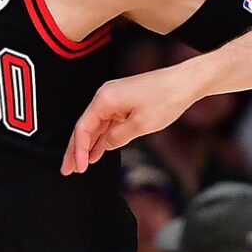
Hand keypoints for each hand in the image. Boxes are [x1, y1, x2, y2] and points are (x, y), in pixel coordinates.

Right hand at [62, 65, 206, 174]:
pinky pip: (106, 123)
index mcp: (105, 99)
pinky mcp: (123, 103)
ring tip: (79, 165)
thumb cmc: (165, 98)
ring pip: (95, 126)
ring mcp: (114, 99)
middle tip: (67, 169)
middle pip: (84, 127)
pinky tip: (96, 152)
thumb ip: (117, 137)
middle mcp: (105, 96)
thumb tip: (104, 145)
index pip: (83, 128)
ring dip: (87, 146)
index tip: (79, 167)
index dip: (79, 150)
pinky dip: (101, 138)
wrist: (185, 82)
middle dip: (75, 149)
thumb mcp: (140, 125)